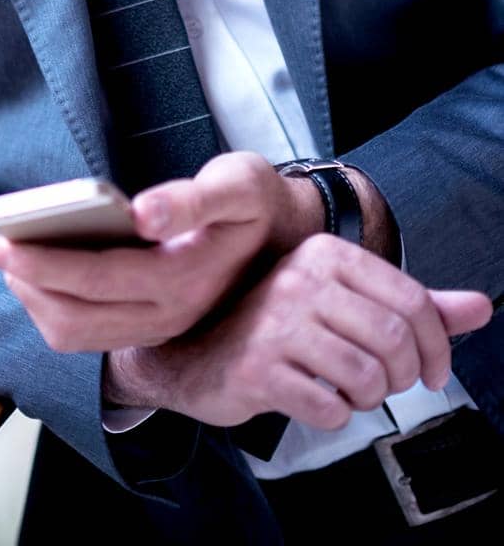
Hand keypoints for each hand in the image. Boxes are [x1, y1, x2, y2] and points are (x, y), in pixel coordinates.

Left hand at [0, 151, 321, 351]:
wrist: (285, 235)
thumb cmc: (252, 200)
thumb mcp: (234, 185)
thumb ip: (190, 199)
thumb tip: (141, 211)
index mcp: (184, 277)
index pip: (98, 278)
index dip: (45, 263)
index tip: (3, 242)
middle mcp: (169, 314)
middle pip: (77, 317)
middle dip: (27, 283)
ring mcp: (160, 327)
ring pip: (79, 335)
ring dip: (36, 302)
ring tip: (11, 261)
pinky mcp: (151, 327)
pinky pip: (90, 334)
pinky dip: (54, 310)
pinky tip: (40, 277)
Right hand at [103, 233, 492, 430]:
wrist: (194, 352)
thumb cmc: (276, 326)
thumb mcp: (345, 302)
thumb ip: (414, 306)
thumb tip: (482, 307)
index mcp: (326, 254)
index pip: (413, 299)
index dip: (438, 345)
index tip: (433, 370)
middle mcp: (300, 279)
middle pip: (395, 340)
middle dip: (402, 376)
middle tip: (384, 383)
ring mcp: (277, 323)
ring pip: (367, 377)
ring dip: (367, 398)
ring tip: (345, 389)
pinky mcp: (259, 369)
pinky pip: (330, 408)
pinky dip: (333, 416)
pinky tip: (314, 399)